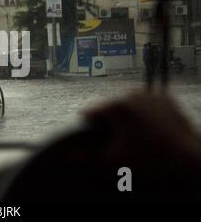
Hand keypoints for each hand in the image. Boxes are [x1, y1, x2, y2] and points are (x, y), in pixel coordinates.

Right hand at [83, 92, 200, 198]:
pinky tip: (149, 129)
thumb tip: (67, 156)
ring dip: (125, 116)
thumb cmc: (150, 161)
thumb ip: (86, 158)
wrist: (190, 160)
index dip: (88, 127)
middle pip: (108, 107)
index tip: (96, 140)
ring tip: (136, 136)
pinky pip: (145, 103)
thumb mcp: (114, 161)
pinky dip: (143, 113)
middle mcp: (132, 93)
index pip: (90, 112)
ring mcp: (150, 94)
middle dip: (109, 122)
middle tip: (120, 141)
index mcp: (116, 106)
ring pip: (126, 103)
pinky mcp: (164, 97)